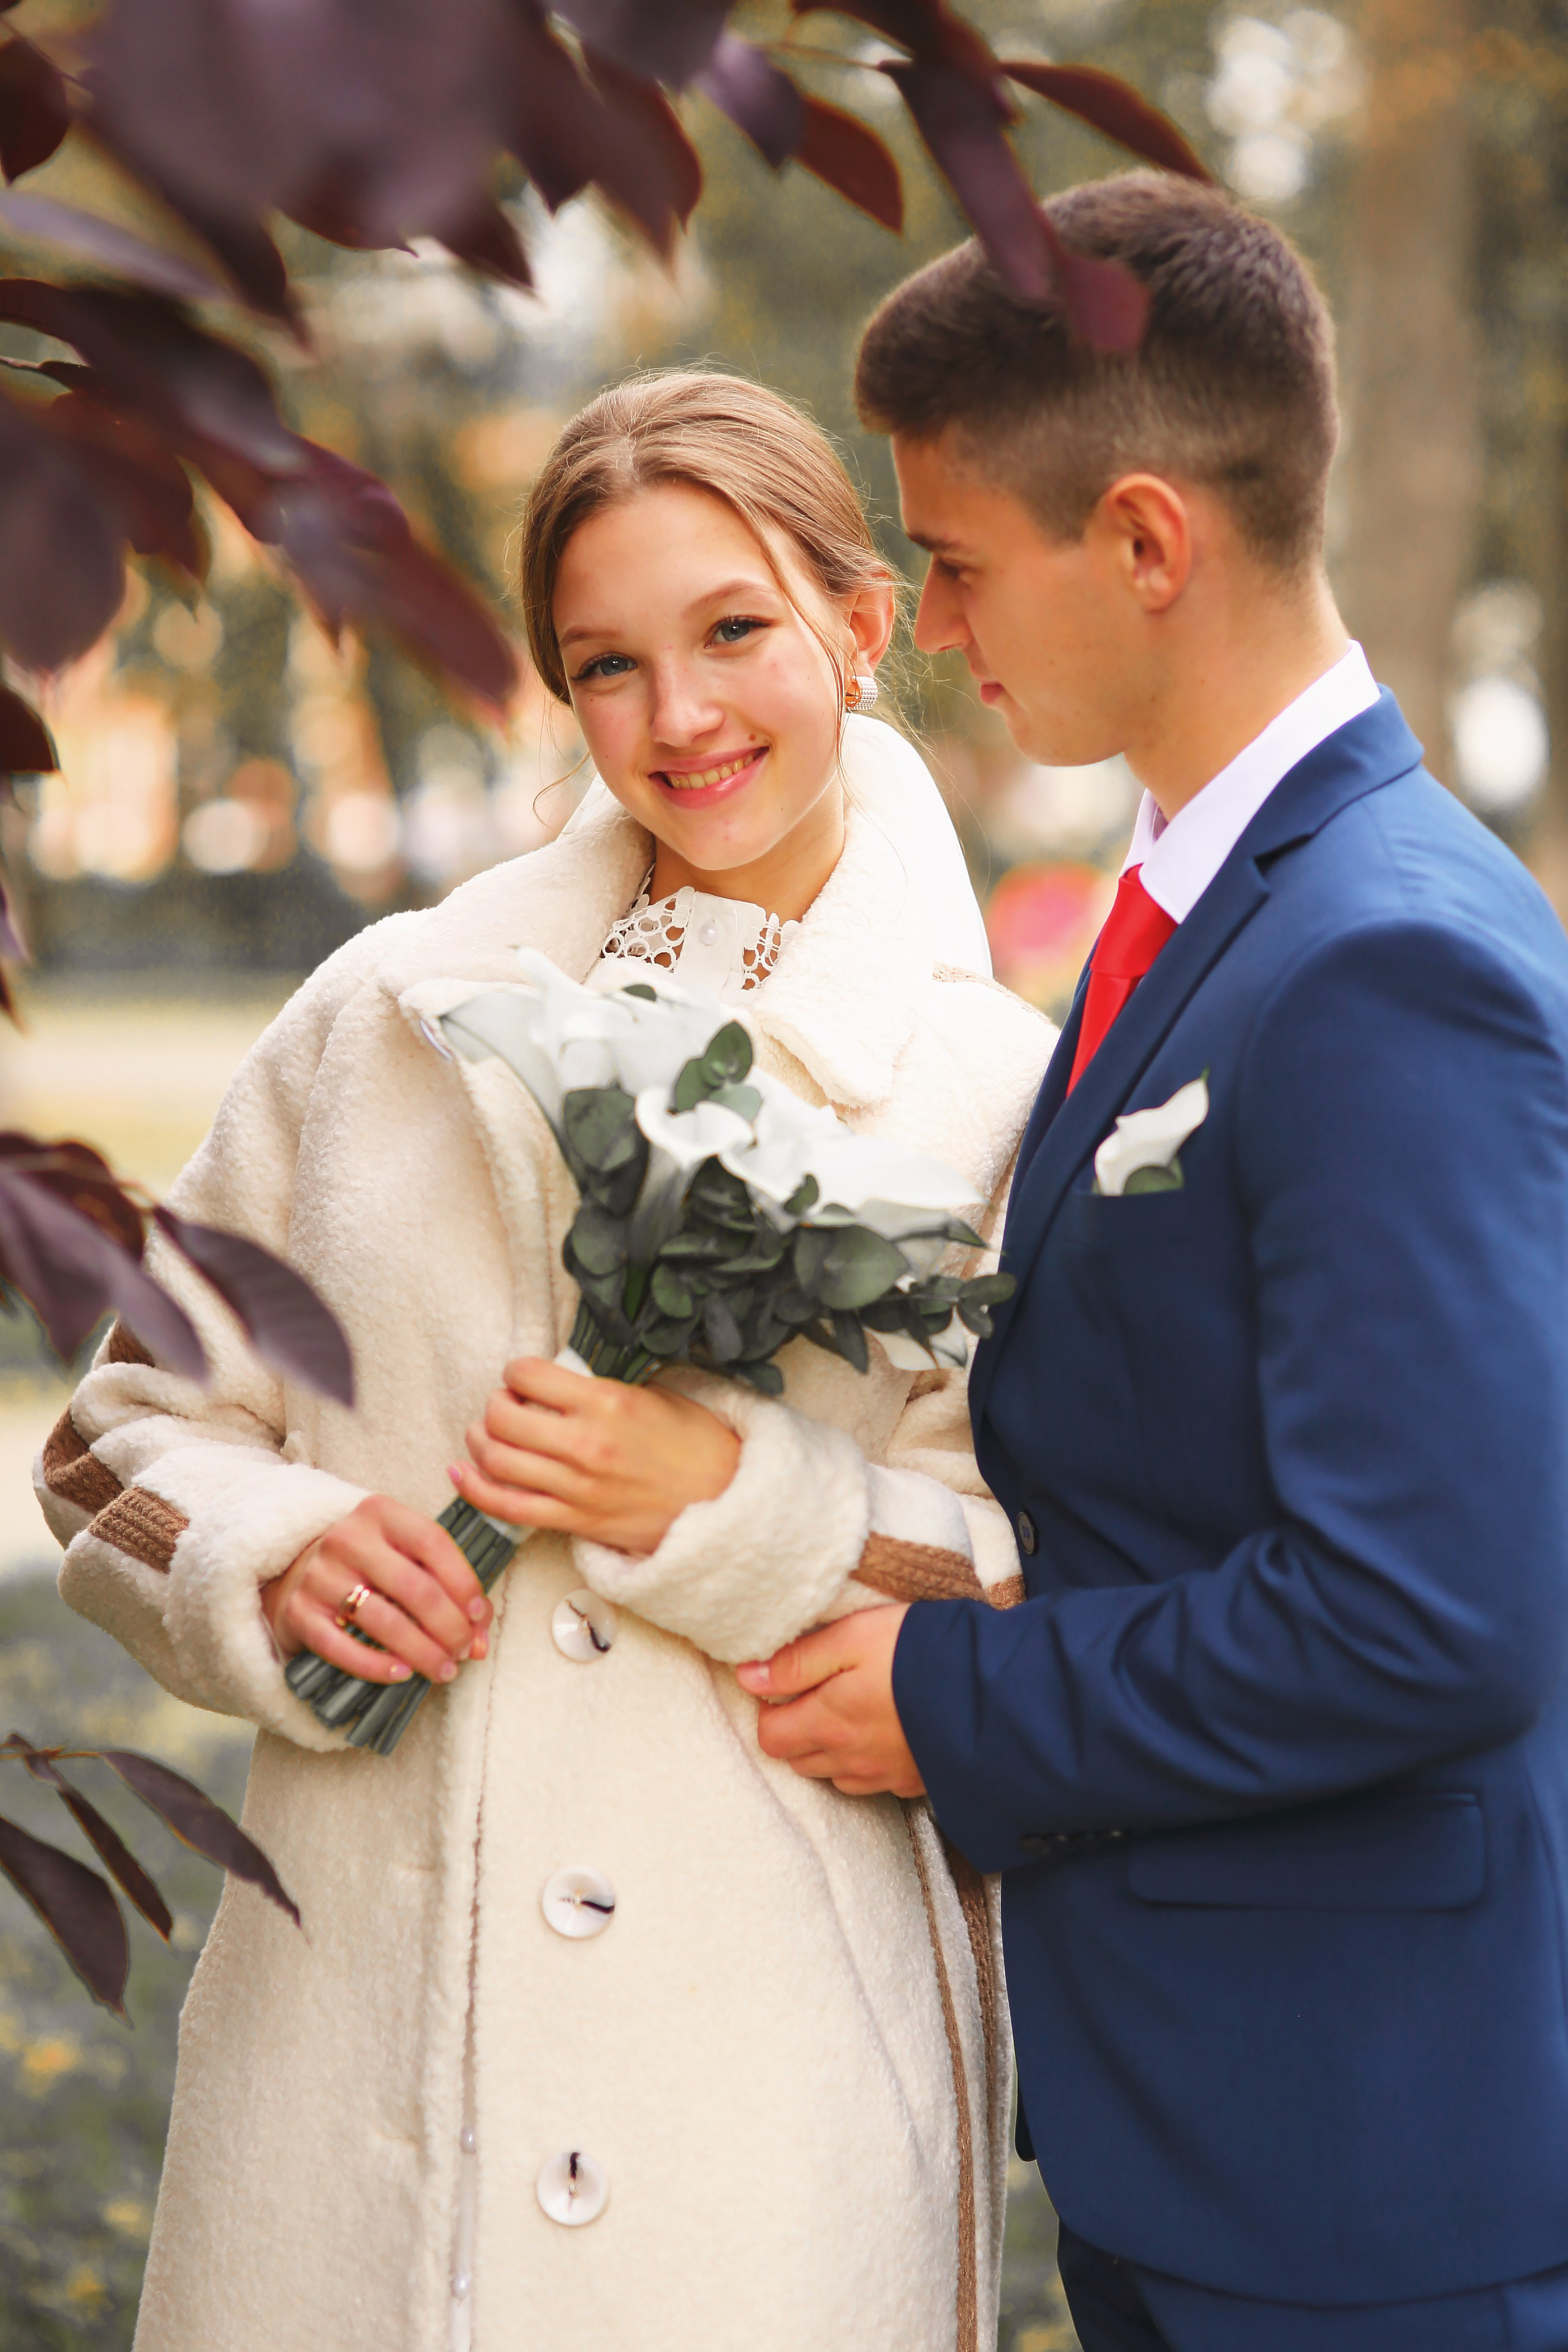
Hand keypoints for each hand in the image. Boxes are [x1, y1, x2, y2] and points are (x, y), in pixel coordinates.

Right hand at [262, 1495, 492, 1685]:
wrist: (291, 1573)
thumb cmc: (365, 1566)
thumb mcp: (402, 1557)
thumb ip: (445, 1588)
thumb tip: (481, 1642)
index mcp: (380, 1514)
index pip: (433, 1542)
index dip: (463, 1581)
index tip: (478, 1614)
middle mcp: (347, 1539)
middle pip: (414, 1588)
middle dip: (449, 1627)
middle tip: (465, 1651)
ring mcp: (319, 1576)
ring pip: (384, 1621)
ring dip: (422, 1652)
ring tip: (444, 1670)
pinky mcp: (299, 1613)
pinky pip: (343, 1648)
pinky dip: (377, 1667)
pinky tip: (403, 1675)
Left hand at [449, 1356, 740, 1554]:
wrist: (723, 1501)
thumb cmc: (692, 1442)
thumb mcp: (651, 1394)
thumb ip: (598, 1386)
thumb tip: (555, 1378)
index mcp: (606, 1402)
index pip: (528, 1375)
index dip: (516, 1372)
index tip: (522, 1377)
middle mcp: (584, 1444)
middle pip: (502, 1417)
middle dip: (494, 1405)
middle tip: (504, 1404)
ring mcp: (576, 1487)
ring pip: (497, 1460)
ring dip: (480, 1441)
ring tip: (486, 1433)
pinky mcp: (573, 1520)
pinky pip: (507, 1506)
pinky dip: (476, 1489)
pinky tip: (462, 1472)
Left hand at [736, 1605, 923, 1796]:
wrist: (994, 1693)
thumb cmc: (918, 1654)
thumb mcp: (851, 1638)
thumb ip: (797, 1660)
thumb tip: (747, 1676)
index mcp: (828, 1724)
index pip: (770, 1737)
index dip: (768, 1710)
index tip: (784, 1683)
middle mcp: (850, 1760)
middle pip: (800, 1760)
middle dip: (796, 1730)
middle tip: (814, 1693)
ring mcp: (885, 1776)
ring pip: (836, 1774)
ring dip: (830, 1749)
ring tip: (849, 1711)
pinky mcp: (916, 1781)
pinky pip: (875, 1782)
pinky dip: (867, 1762)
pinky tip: (885, 1732)